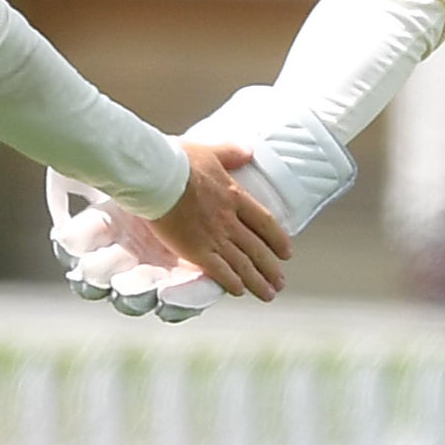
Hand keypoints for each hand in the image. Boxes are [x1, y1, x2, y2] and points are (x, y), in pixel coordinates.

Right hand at [153, 141, 290, 300]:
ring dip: (258, 282)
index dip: (278, 239)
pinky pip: (220, 272)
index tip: (287, 252)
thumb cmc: (178, 161)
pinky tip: (240, 292)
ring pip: (243, 264)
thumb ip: (231, 153)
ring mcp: (215, 237)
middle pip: (257, 249)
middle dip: (271, 268)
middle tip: (280, 282)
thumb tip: (249, 150)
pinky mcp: (196, 251)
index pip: (265, 223)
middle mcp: (230, 220)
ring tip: (268, 294)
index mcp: (235, 197)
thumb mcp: (210, 152)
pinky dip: (232, 283)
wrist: (157, 176)